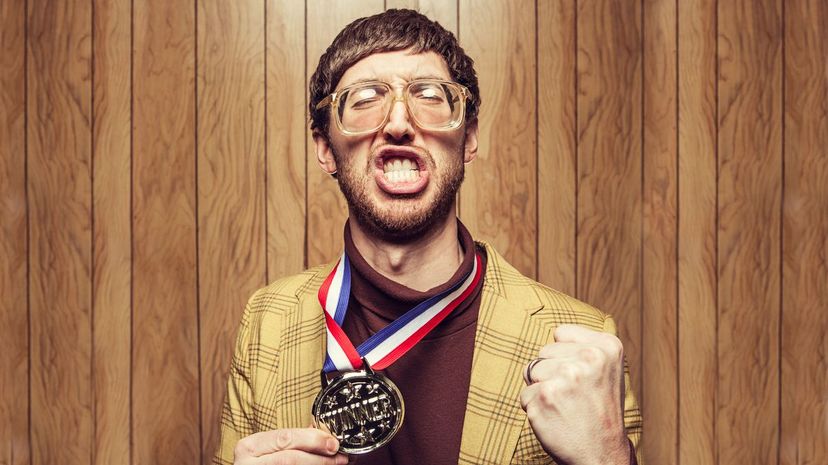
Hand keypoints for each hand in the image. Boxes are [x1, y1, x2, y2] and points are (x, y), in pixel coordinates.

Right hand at [233, 428, 348, 464]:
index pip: (285, 438)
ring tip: (334, 464)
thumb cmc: (258, 462)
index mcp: (249, 446)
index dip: (312, 440)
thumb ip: (291, 439)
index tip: (333, 443)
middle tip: (339, 457)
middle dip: (319, 458)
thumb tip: (323, 433)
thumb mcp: (268, 448)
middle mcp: (248, 463)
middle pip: (290, 458)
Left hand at [519, 324, 629, 464]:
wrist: (603, 454)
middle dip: (551, 372)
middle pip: (543, 352)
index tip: (581, 376)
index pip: (560, 334)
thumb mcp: (606, 369)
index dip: (564, 355)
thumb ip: (583, 346)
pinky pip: (524, 394)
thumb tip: (552, 333)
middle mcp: (589, 357)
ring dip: (541, 390)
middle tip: (574, 396)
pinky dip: (534, 408)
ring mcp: (566, 376)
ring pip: (531, 371)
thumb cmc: (599, 411)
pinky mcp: (545, 396)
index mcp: (607, 346)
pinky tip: (555, 418)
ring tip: (564, 406)